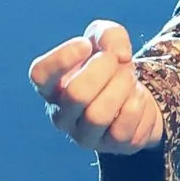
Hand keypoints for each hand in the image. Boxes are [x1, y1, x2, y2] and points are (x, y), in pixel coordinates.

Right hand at [29, 18, 166, 154]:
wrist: (139, 95)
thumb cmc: (111, 67)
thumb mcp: (106, 40)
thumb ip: (108, 34)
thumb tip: (119, 55)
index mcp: (52, 87)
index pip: (40, 75)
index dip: (62, 58)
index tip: (85, 45)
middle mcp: (61, 115)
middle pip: (76, 94)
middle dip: (103, 69)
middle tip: (116, 61)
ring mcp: (84, 135)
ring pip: (98, 115)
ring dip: (122, 87)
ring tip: (129, 78)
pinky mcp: (112, 146)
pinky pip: (122, 128)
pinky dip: (136, 104)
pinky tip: (137, 97)